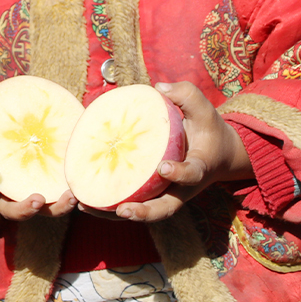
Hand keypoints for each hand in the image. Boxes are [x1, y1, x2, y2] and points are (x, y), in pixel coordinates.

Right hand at [0, 80, 77, 219]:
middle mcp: (1, 192)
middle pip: (7, 210)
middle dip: (21, 209)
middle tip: (36, 198)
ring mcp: (22, 195)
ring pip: (36, 211)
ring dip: (52, 208)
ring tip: (68, 197)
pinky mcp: (42, 191)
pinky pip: (53, 204)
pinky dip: (64, 202)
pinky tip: (76, 191)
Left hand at [97, 81, 252, 223]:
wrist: (218, 153)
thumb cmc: (206, 129)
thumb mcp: (203, 108)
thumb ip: (185, 95)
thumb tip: (158, 88)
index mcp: (199, 168)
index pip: (192, 174)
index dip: (180, 173)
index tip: (163, 168)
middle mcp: (182, 188)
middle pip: (165, 208)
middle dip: (144, 212)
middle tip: (122, 210)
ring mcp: (167, 194)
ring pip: (143, 212)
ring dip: (115, 213)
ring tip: (87, 207)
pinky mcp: (153, 193)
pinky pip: (132, 203)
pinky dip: (108, 207)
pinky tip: (82, 201)